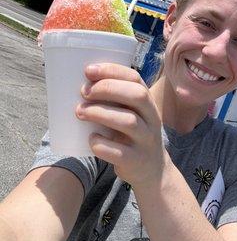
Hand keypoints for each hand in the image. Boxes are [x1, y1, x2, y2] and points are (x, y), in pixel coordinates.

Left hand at [75, 63, 169, 188]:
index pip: (135, 78)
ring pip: (129, 121)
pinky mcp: (137, 160)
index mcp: (148, 102)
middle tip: (84, 91)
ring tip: (80, 112)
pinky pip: (120, 152)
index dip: (112, 71)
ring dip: (100, 113)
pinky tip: (92, 139)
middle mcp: (152, 118)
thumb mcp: (133, 113)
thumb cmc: (133, 135)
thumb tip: (82, 84)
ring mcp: (146, 140)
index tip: (88, 70)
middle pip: (137, 95)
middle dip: (108, 89)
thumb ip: (117, 99)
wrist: (153, 170)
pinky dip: (101, 143)